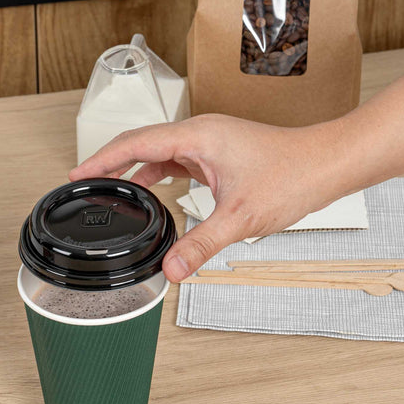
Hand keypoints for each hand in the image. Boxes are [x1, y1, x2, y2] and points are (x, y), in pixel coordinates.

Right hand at [69, 114, 345, 281]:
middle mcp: (199, 134)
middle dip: (110, 162)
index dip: (102, 159)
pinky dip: (157, 176)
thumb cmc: (292, 176)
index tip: (78, 174)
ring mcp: (207, 143)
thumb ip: (201, 244)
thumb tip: (171, 270)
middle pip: (140, 142)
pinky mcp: (216, 154)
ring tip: (110, 190)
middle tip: (85, 182)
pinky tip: (152, 193)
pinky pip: (175, 161)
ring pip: (157, 151)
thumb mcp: (240, 217)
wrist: (325, 165)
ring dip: (132, 169)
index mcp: (197, 137)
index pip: (136, 143)